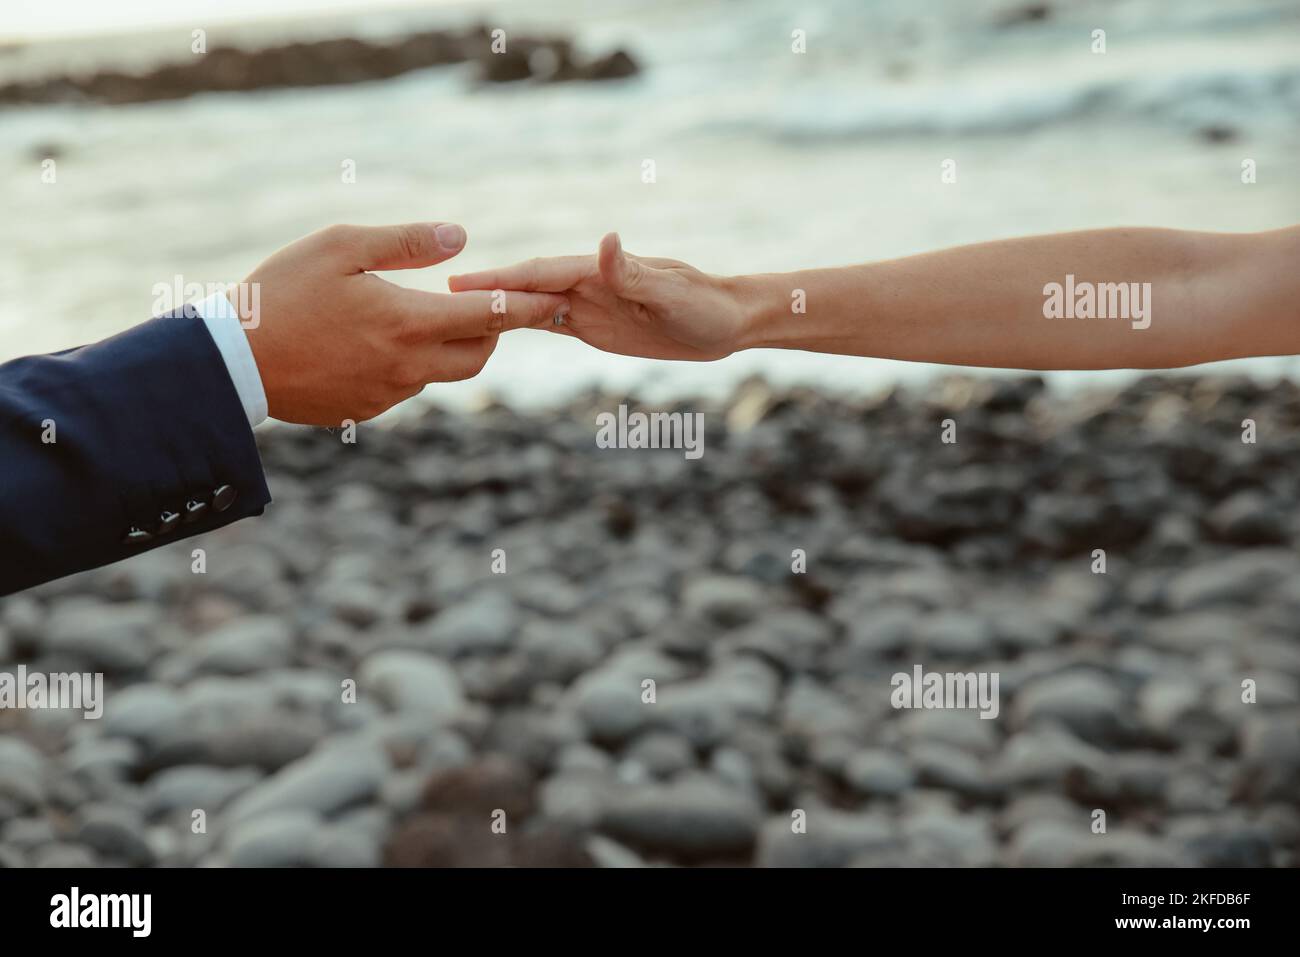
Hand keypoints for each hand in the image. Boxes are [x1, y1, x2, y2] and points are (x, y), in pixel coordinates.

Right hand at [235, 222, 569, 424]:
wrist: (232, 362)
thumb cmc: (281, 293)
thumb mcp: (341, 246)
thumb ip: (406, 242)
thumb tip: (461, 237)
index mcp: (407, 322)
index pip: (491, 316)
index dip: (530, 306)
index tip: (560, 299)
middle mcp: (408, 366)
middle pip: (479, 355)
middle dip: (490, 331)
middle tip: (481, 305)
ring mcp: (388, 395)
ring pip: (441, 372)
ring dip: (445, 346)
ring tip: (419, 315)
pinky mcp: (366, 411)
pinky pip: (406, 387)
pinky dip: (408, 363)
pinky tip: (374, 342)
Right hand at [448, 233, 748, 360]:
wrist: (727, 321)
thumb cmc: (704, 304)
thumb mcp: (670, 290)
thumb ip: (633, 271)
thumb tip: (605, 241)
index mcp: (598, 271)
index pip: (539, 273)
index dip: (499, 278)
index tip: (460, 281)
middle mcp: (587, 284)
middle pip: (526, 287)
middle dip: (485, 291)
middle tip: (437, 296)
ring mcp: (589, 305)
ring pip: (532, 305)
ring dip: (497, 308)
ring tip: (454, 314)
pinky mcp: (596, 327)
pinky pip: (550, 324)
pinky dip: (520, 324)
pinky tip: (495, 330)